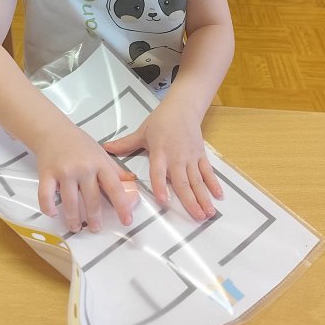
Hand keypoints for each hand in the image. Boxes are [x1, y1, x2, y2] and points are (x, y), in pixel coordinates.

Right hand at [35, 123, 136, 232]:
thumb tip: (132, 183)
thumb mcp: (101, 153)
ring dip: (73, 219)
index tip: (127, 221)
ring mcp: (64, 171)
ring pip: (70, 202)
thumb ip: (115, 170)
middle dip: (94, 218)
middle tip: (95, 228)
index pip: (115, 188)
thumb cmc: (78, 143)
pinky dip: (48, 207)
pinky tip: (53, 213)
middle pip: (92, 199)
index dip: (122, 206)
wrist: (54, 130)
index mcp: (100, 163)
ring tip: (76, 227)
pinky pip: (46, 195)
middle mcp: (83, 168)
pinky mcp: (47, 173)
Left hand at [104, 99, 222, 220]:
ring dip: (204, 197)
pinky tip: (219, 196)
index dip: (160, 185)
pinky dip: (214, 184)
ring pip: (198, 180)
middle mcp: (177, 157)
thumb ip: (125, 143)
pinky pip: (208, 171)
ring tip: (208, 213)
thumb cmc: (161, 120)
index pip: (159, 171)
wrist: (183, 107)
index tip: (163, 200)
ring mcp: (191, 157)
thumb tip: (105, 148)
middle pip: (183, 181)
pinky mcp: (200, 155)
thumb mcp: (142, 131)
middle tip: (197, 217)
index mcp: (160, 152)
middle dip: (190, 200)